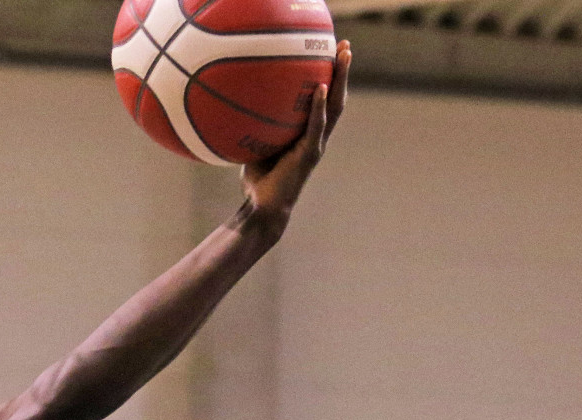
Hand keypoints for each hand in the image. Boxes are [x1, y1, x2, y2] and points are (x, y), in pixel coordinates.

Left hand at [240, 40, 349, 226]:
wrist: (262, 209)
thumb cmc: (257, 181)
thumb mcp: (256, 146)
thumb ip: (256, 126)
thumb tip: (237, 102)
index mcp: (308, 135)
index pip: (324, 101)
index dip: (330, 78)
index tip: (331, 53)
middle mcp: (317, 137)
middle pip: (336, 98)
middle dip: (342, 71)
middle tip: (344, 46)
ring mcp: (316, 145)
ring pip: (334, 107)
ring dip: (339, 80)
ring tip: (342, 56)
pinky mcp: (309, 154)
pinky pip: (315, 125)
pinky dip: (318, 106)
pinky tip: (320, 86)